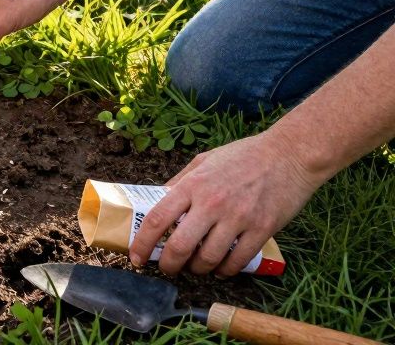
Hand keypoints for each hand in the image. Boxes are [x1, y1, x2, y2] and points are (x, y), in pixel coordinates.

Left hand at [130, 132, 327, 275]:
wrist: (290, 154)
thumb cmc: (244, 156)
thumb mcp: (204, 160)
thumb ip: (181, 181)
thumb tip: (159, 199)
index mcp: (194, 185)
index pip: (158, 219)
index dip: (142, 243)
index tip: (136, 257)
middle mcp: (212, 203)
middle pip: (180, 247)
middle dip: (168, 265)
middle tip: (167, 269)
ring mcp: (238, 218)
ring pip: (208, 259)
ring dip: (197, 270)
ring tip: (195, 268)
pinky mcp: (262, 229)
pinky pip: (238, 261)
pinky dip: (225, 270)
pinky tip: (221, 268)